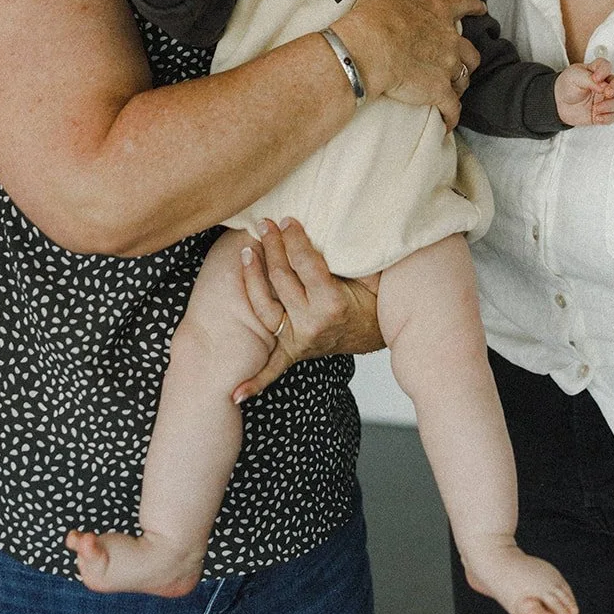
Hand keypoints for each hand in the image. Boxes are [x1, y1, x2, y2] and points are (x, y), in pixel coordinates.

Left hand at [233, 218, 383, 400]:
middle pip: (281, 279)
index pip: (304, 264)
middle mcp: (313, 324)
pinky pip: (272, 368)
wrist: (379, 333)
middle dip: (272, 247)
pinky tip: (235, 393)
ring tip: (246, 252)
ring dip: (252, 279)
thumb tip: (344, 223)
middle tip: (265, 224)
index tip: (287, 219)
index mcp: (332, 304)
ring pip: (266, 308)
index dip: (294, 238)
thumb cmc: (375, 300)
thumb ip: (356, 254)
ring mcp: (300, 341)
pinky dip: (254, 381)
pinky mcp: (294, 353)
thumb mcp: (372, 275)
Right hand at [333, 0, 484, 129]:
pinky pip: (452, 108)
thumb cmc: (374, 15)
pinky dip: (452, 116)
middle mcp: (449, 40)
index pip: (465, 5)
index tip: (481, 10)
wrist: (366, 49)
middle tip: (459, 61)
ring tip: (450, 89)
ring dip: (459, 83)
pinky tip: (448, 123)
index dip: (474, 7)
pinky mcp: (438, 92)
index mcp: (439, 12)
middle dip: (468, 57)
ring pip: (463, 79)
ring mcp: (446, 67)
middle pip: (471, 51)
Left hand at [554, 57, 613, 127]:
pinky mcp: (604, 111)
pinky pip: (612, 115)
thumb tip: (603, 86)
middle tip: (607, 93)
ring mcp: (604, 98)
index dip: (604, 71)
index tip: (596, 78)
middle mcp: (603, 84)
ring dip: (609, 106)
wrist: (559, 104)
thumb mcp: (574, 77)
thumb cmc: (566, 86)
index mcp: (595, 71)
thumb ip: (589, 79)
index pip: (605, 66)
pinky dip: (606, 118)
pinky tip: (596, 117)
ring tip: (596, 109)